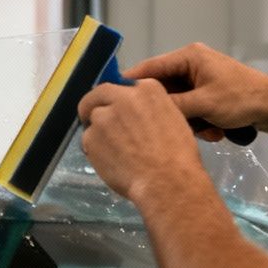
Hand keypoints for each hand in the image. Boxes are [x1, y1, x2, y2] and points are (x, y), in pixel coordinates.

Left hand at [77, 78, 206, 199]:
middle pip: (98, 95)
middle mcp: (122, 97)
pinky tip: (111, 162)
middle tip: (101, 123)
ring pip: (93, 119)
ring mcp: (103, 116)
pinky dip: (96, 150)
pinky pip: (89, 141)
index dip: (118, 99)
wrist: (166, 180)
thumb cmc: (179, 154)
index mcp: (147, 89)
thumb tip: (136, 113)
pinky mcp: (91, 137)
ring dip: (98, 131)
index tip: (119, 110)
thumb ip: (150, 109)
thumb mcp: (173, 118)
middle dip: (94, 105)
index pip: (123, 86)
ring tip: (113, 150)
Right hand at [124, 43, 267, 141]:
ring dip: (189, 121)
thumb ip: (171, 106)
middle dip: (171, 112)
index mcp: (189, 57)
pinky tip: (216, 130)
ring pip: (178, 104)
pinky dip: (200, 122)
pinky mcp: (208, 94)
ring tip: (207, 128)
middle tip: (176, 126)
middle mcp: (191, 64)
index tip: (112, 100)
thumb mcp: (203, 104)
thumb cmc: (242, 99)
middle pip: (163, 90)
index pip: (149, 68)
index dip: (130, 85)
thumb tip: (142, 109)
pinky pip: (192, 109)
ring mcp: (200, 79)